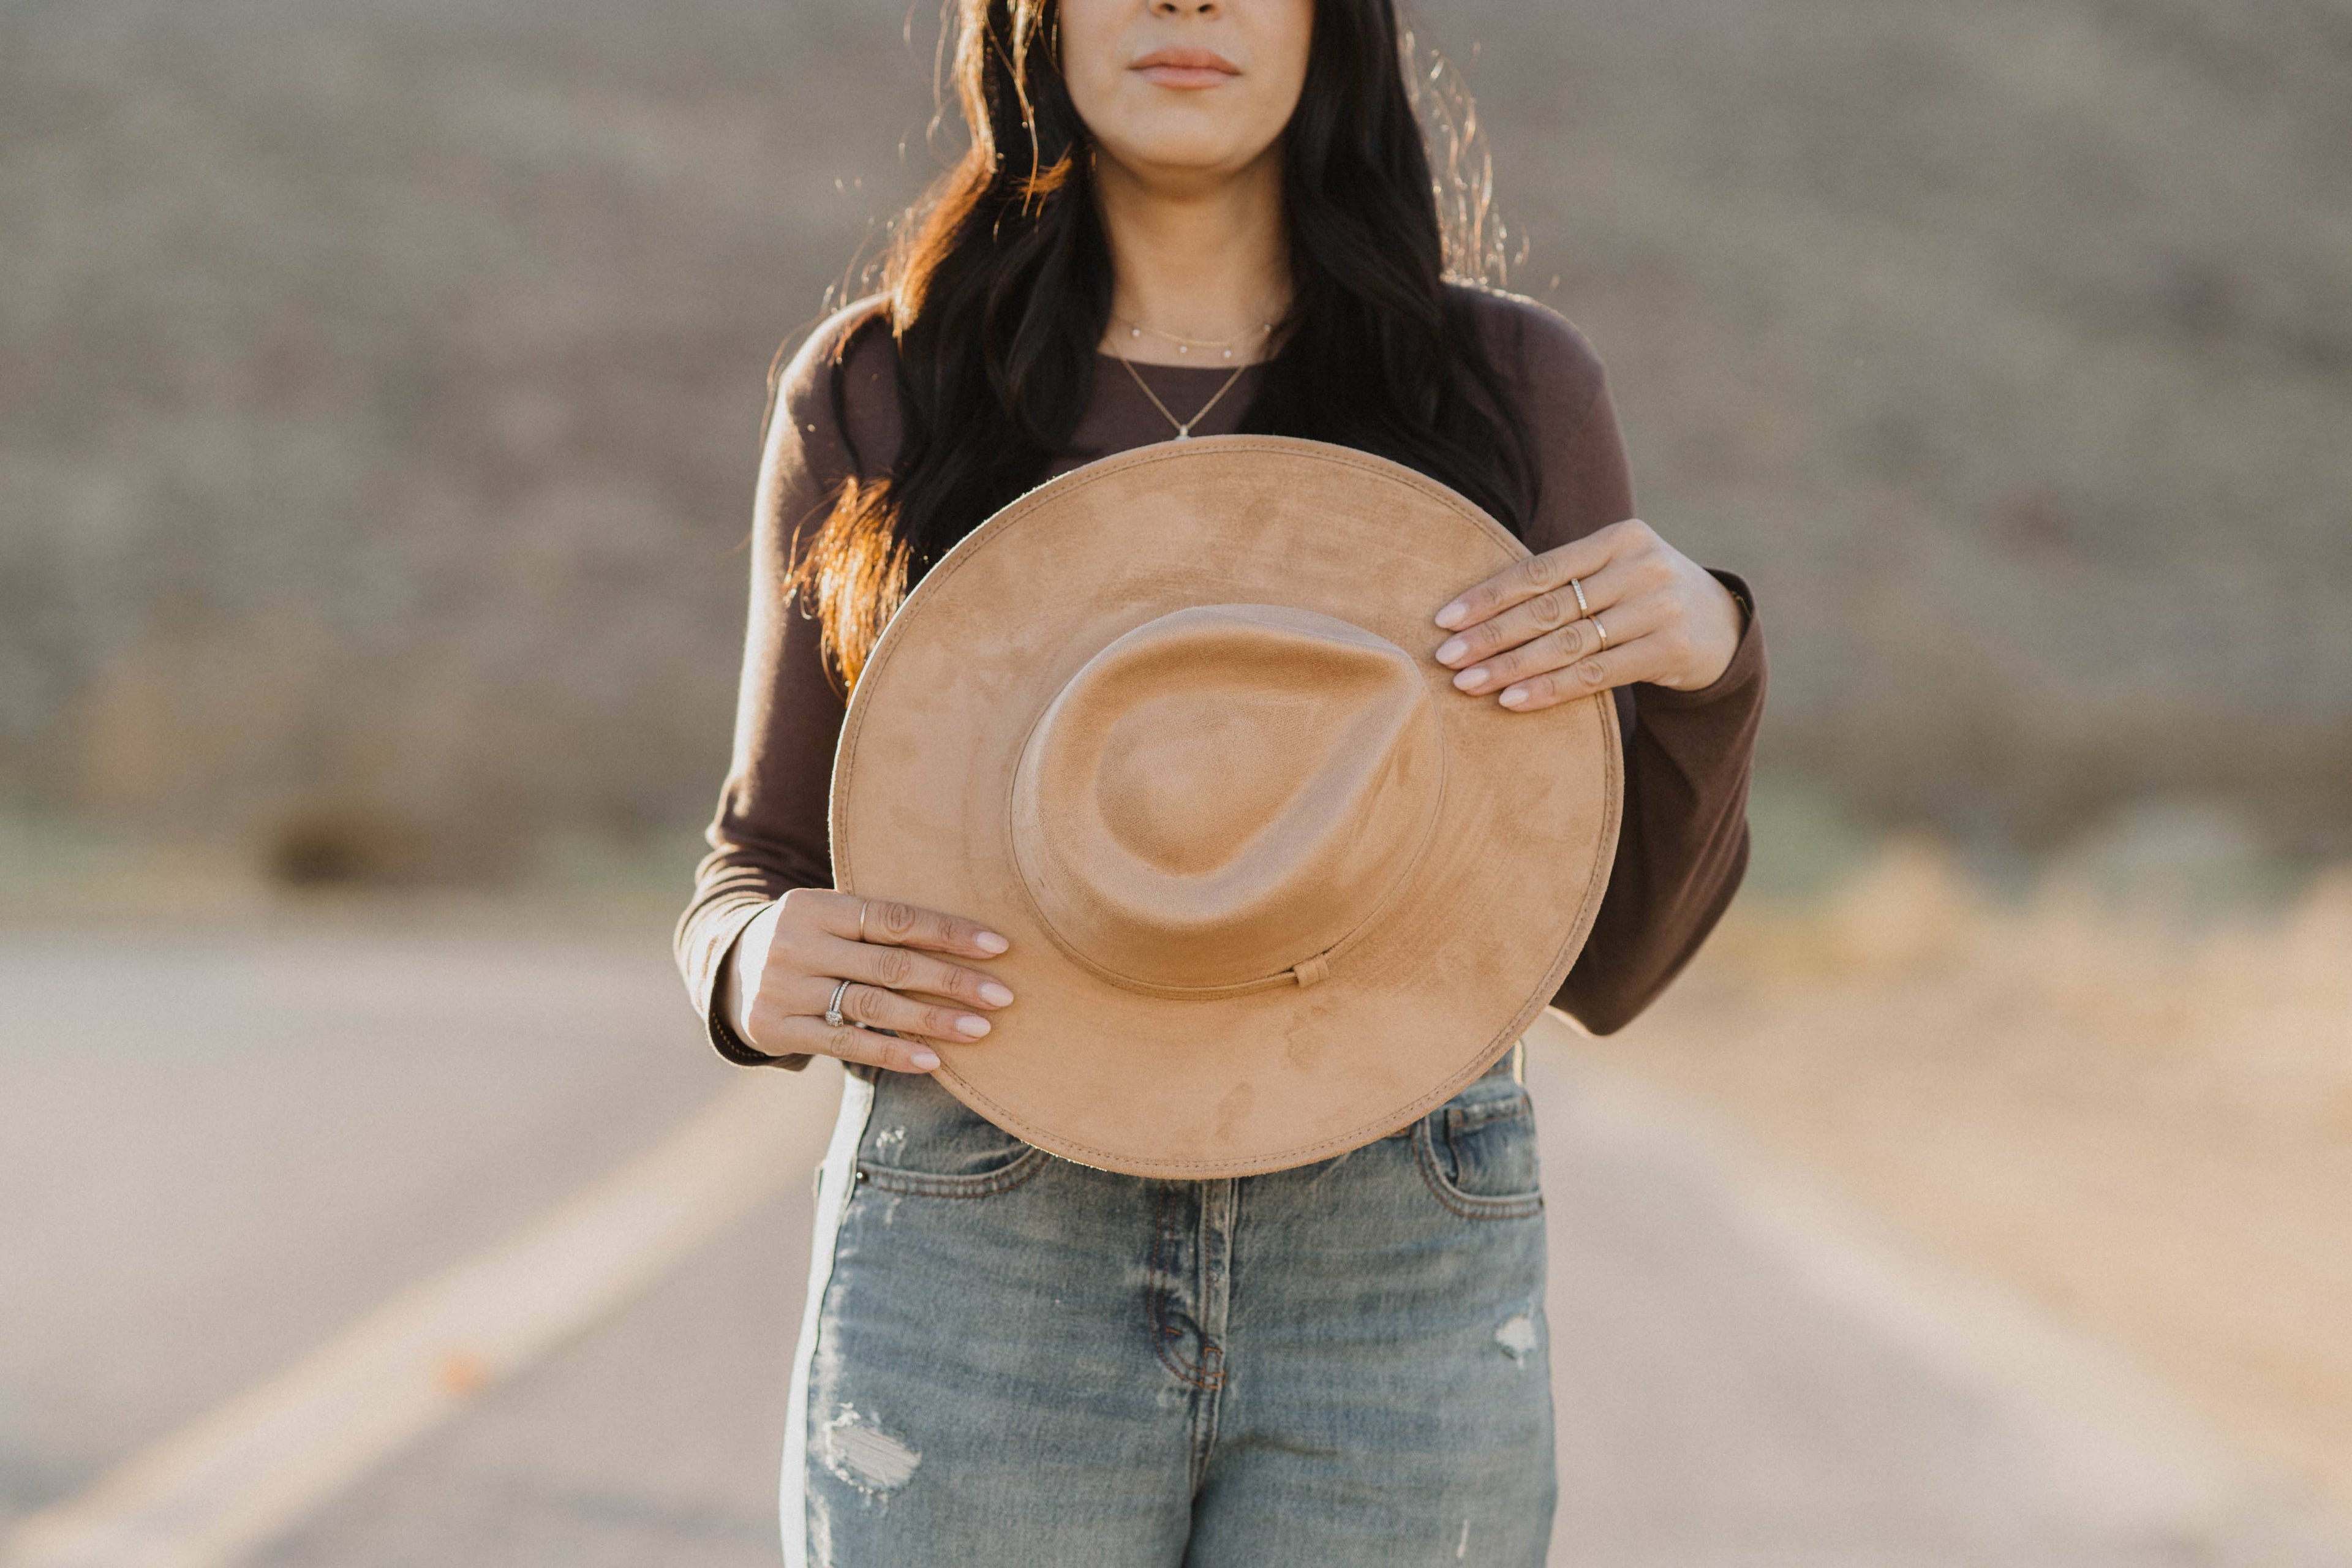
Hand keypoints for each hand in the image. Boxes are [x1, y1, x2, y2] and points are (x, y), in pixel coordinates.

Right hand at [722, 888, 1013, 1073]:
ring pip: (871, 1006)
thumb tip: (973, 945)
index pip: (894, 918)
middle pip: (889, 964)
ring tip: (979, 1030)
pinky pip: (845, 1044)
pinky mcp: (775, 1028)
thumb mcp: (832, 921)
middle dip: (951, 980)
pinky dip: (892, 1052)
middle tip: (1002, 995)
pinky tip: (932, 1060)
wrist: (729, 972)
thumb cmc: (810, 943)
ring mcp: (781, 988)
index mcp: (815, 906)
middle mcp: (794, 943)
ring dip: (931, 1020)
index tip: (999, 946)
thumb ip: (880, 927)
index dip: (948, 932)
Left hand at [1430, 518, 1742, 711]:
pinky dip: (1550, 689)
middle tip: (1446, 658)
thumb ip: (1563, 579)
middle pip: (1550, 607)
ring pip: (1569, 644)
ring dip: (1512, 667)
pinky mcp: (1668, 651)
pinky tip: (1513, 700)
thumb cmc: (1642, 596)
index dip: (1489, 595)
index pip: (1541, 569)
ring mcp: (1658, 610)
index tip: (1444, 619)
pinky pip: (1595, 675)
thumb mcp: (1614, 571)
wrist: (1721, 625)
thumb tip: (1474, 610)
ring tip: (1468, 684)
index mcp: (1619, 538)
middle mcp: (1641, 568)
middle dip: (1491, 635)